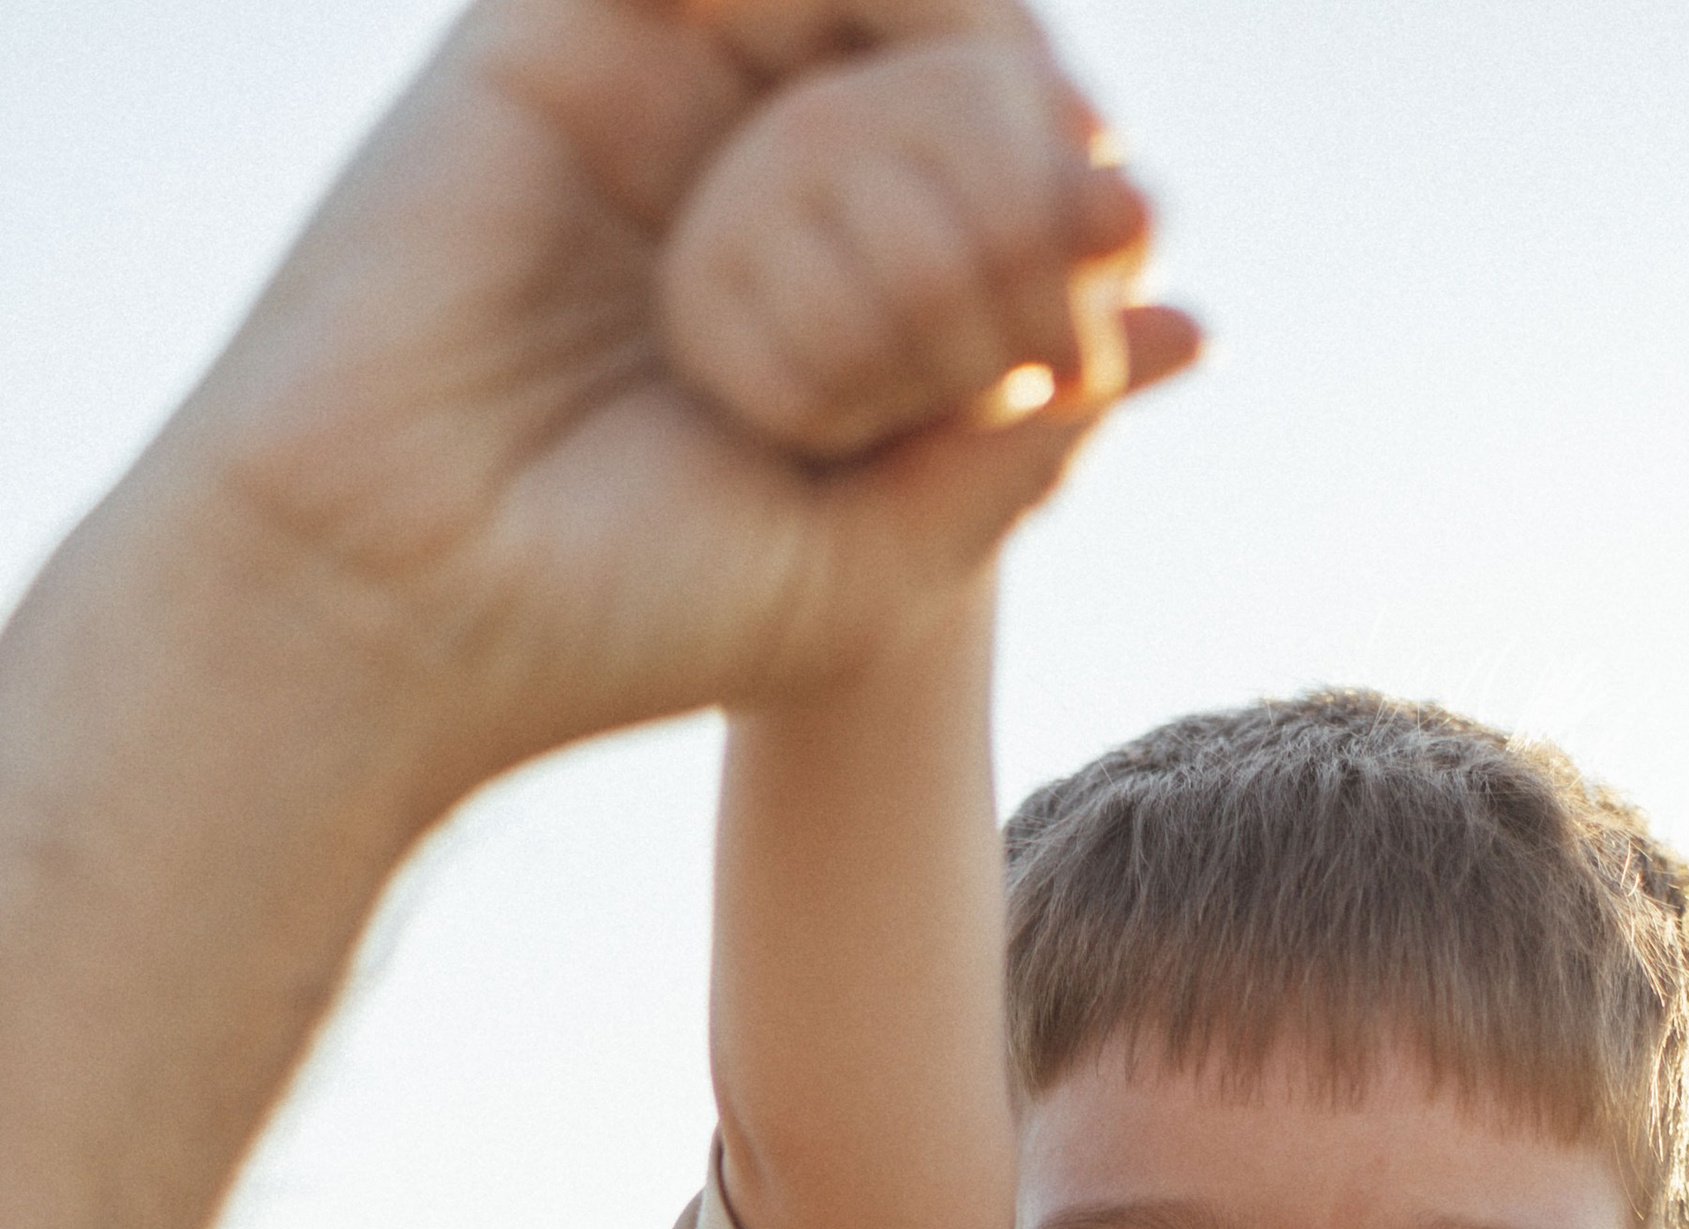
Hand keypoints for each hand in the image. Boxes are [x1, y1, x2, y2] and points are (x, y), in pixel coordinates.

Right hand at [143, 0, 1194, 810]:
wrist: (403, 600)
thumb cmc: (626, 612)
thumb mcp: (884, 565)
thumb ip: (1027, 442)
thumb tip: (1188, 324)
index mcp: (831, 298)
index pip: (1011, 186)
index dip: (1083, 204)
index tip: (1104, 266)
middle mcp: (753, 180)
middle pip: (965, 67)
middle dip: (1031, 139)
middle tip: (1051, 224)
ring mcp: (666, 92)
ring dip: (956, 72)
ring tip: (958, 180)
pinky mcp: (568, 30)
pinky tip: (850, 93)